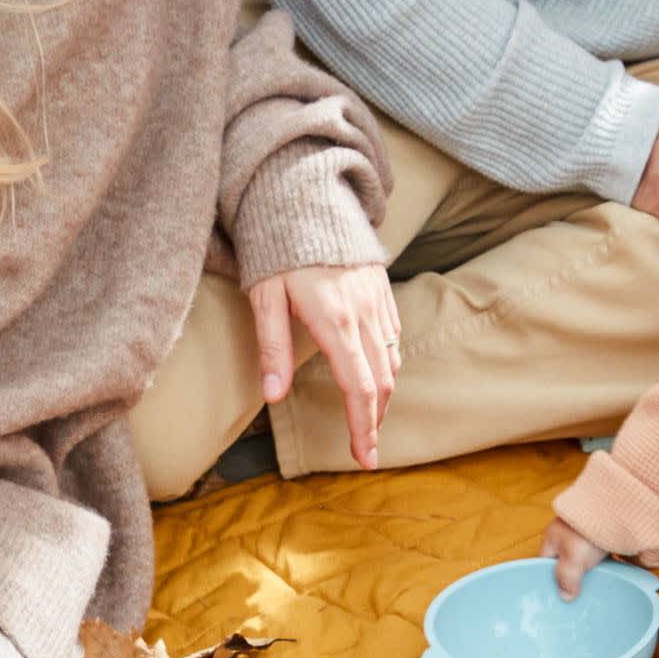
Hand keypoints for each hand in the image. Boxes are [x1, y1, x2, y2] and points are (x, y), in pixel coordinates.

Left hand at [249, 263, 400, 470]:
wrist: (308, 199)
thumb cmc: (279, 249)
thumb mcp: (264, 296)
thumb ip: (271, 347)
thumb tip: (272, 395)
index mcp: (335, 320)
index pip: (358, 387)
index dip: (362, 427)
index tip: (363, 458)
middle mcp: (364, 314)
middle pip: (381, 383)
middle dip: (376, 422)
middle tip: (366, 454)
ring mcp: (378, 302)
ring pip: (392, 363)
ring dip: (383, 398)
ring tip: (369, 422)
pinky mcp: (383, 292)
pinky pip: (394, 339)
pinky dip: (388, 367)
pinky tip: (375, 380)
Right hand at [541, 517, 606, 599]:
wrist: (616, 509)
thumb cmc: (588, 533)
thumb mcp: (572, 559)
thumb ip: (566, 579)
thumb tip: (565, 597)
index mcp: (551, 539)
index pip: (544, 564)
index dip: (548, 580)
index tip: (556, 596)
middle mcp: (565, 536)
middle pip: (562, 563)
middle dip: (570, 578)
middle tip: (577, 595)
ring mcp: (583, 535)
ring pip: (581, 560)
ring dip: (587, 571)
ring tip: (593, 587)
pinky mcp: (600, 536)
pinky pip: (596, 555)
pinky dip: (600, 564)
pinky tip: (607, 573)